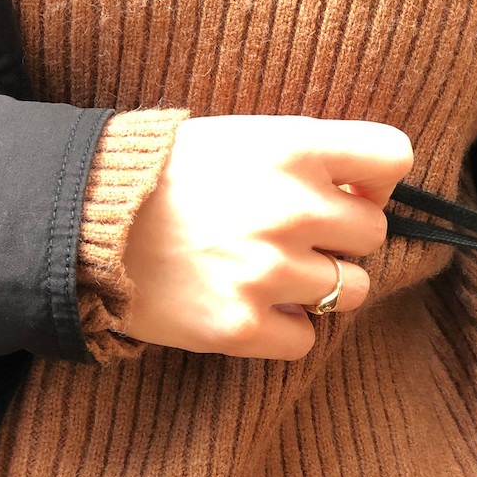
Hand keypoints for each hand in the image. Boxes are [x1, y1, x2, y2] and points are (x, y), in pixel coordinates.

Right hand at [121, 115, 412, 359]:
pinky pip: (306, 339)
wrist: (84, 221)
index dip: (377, 180)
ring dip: (319, 286)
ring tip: (266, 271)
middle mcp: (290, 207)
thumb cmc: (167, 173)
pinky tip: (248, 304)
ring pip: (350, 291)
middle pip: (373, 234)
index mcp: (293, 147)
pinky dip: (285, 328)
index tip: (350, 191)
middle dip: (340, 238)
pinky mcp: (241, 324)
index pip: (392, 157)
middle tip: (291, 236)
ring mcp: (268, 270)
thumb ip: (309, 156)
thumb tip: (369, 195)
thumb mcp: (241, 136)